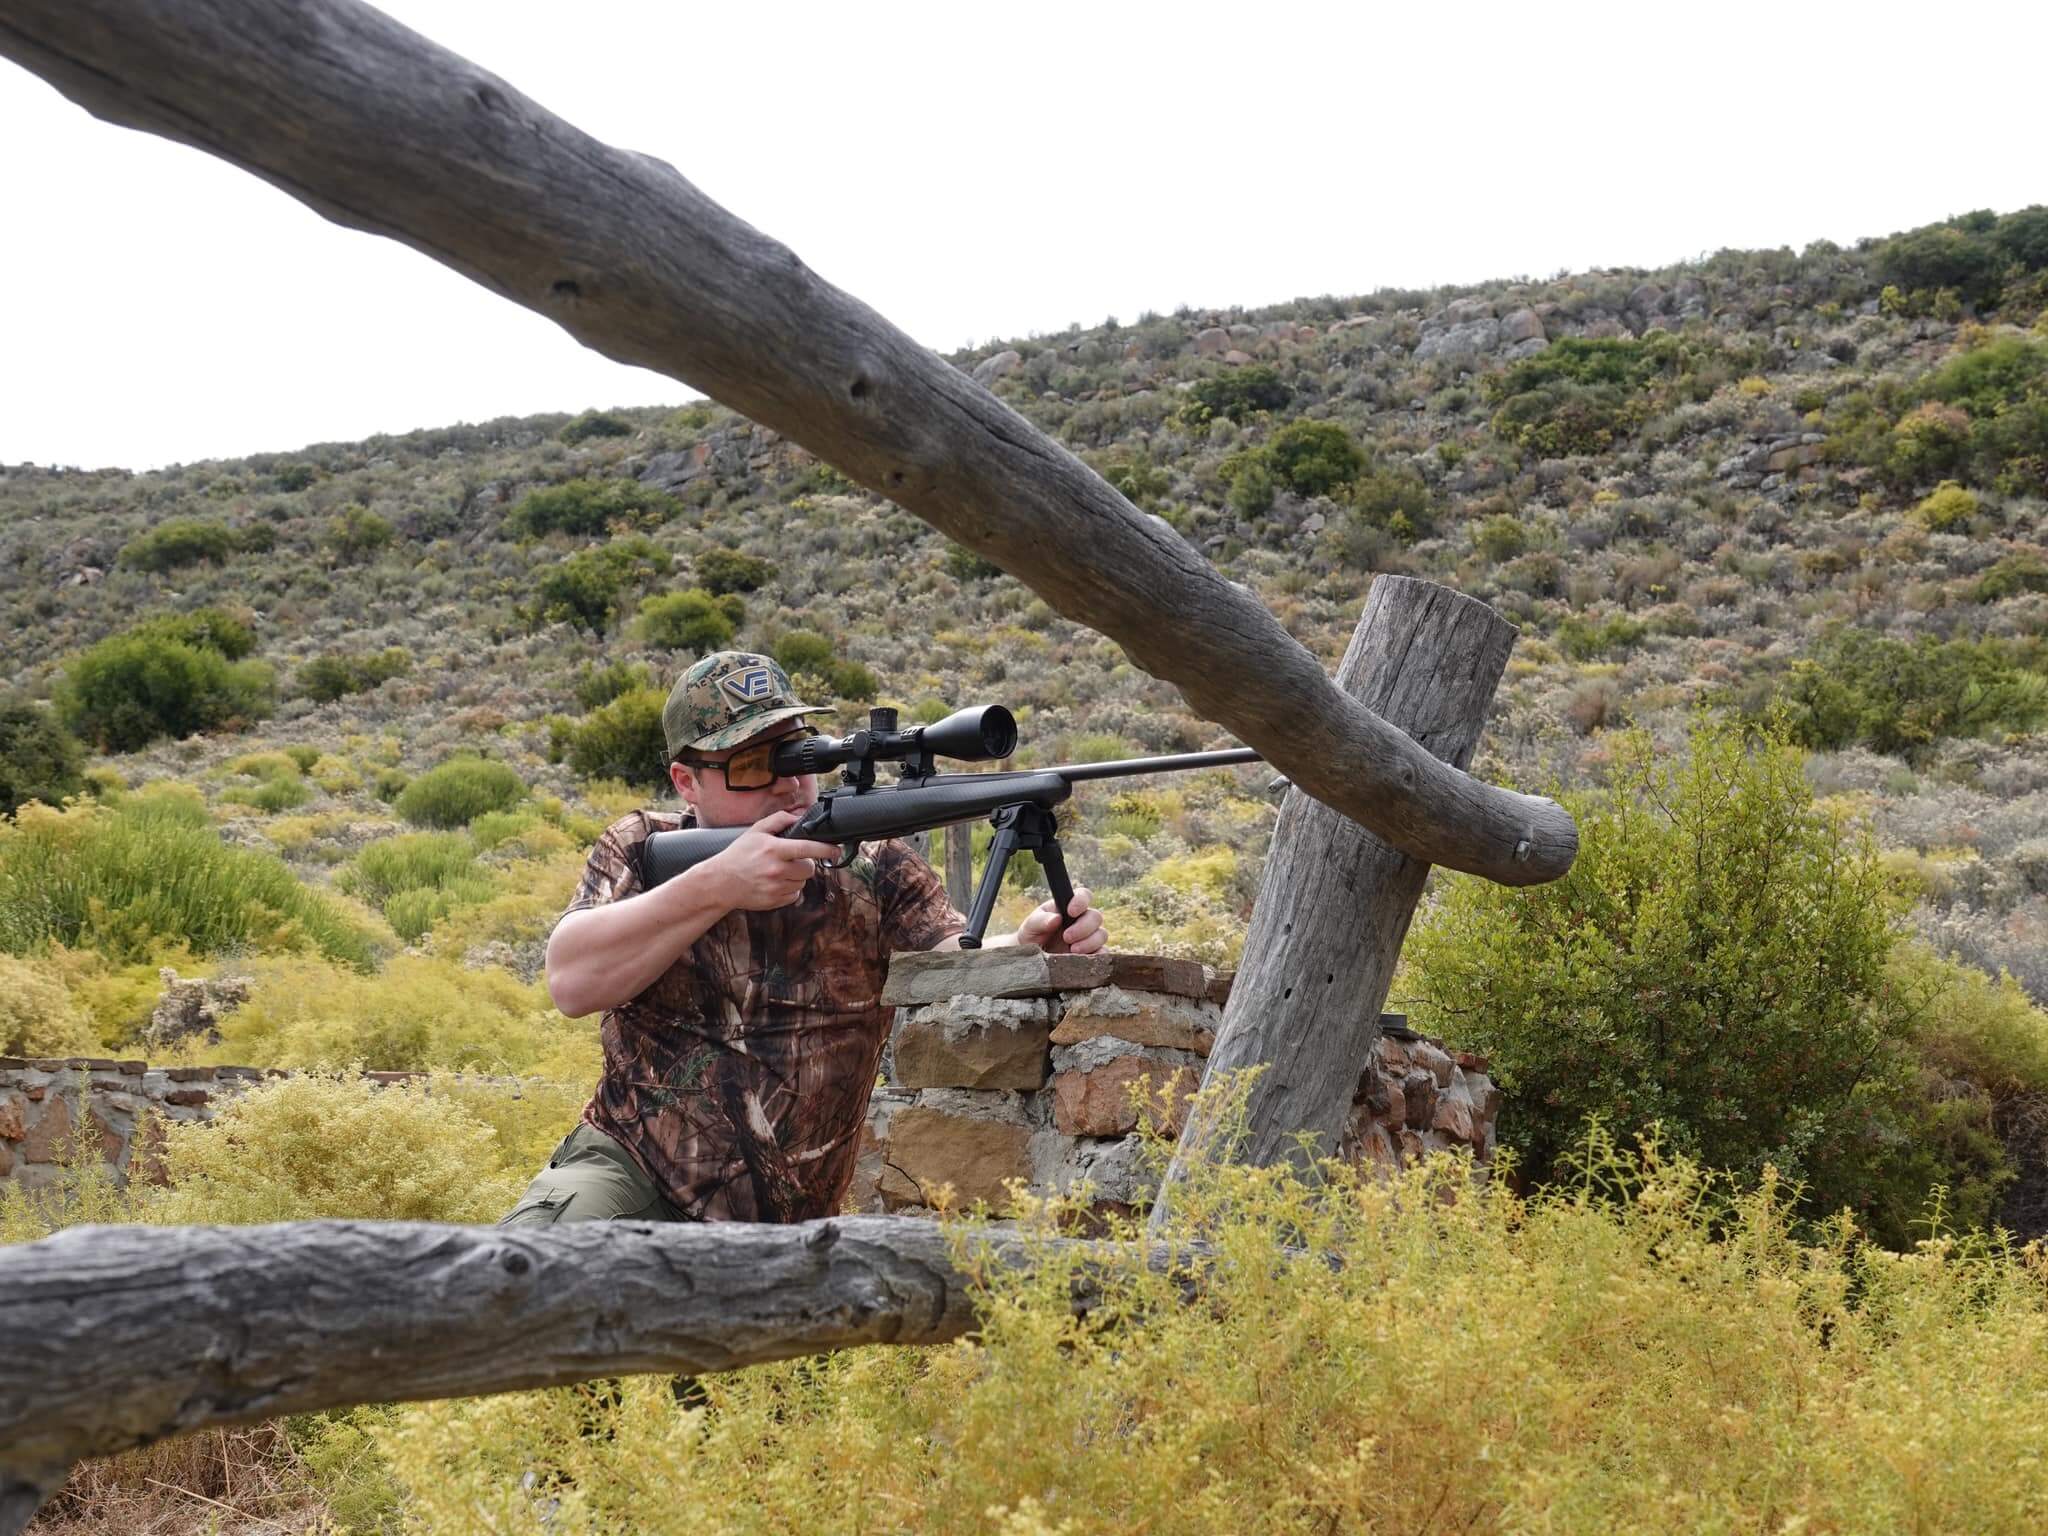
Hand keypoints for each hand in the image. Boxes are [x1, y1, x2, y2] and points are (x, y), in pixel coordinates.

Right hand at [704, 810, 840, 910]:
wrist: (721, 882)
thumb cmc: (738, 855)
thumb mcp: (755, 831)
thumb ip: (778, 820)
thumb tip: (799, 818)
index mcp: (774, 850)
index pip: (807, 848)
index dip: (825, 849)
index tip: (836, 850)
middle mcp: (776, 870)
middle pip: (809, 868)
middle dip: (805, 863)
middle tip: (790, 860)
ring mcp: (776, 887)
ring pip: (803, 882)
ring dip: (796, 876)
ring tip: (778, 871)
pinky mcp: (775, 901)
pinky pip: (795, 894)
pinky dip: (790, 889)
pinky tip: (775, 882)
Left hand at [1014, 885, 1106, 954]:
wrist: (1031, 961)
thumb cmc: (1031, 937)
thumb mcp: (1030, 926)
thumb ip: (1040, 920)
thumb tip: (1056, 918)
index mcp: (1068, 907)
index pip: (1084, 896)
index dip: (1082, 901)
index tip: (1071, 911)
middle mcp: (1081, 920)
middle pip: (1096, 916)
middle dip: (1083, 927)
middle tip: (1066, 937)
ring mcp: (1088, 938)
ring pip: (1102, 934)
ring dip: (1089, 942)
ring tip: (1072, 951)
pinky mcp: (1091, 955)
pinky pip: (1103, 954)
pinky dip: (1097, 956)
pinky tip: (1082, 959)